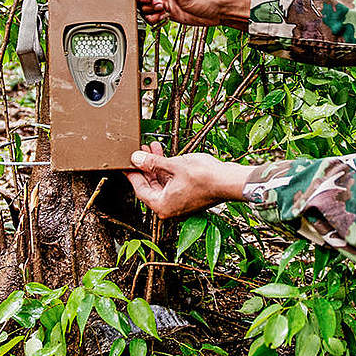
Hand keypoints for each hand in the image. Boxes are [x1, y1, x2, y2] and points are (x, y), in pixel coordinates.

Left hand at [124, 141, 254, 218]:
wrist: (229, 180)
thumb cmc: (205, 178)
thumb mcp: (173, 165)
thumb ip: (152, 163)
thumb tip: (136, 159)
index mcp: (162, 205)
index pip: (140, 189)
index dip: (132, 174)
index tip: (126, 163)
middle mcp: (170, 207)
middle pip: (151, 186)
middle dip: (145, 166)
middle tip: (140, 151)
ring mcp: (181, 202)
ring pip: (162, 183)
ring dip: (157, 165)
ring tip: (152, 148)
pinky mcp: (189, 196)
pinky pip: (173, 183)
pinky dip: (168, 170)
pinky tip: (167, 155)